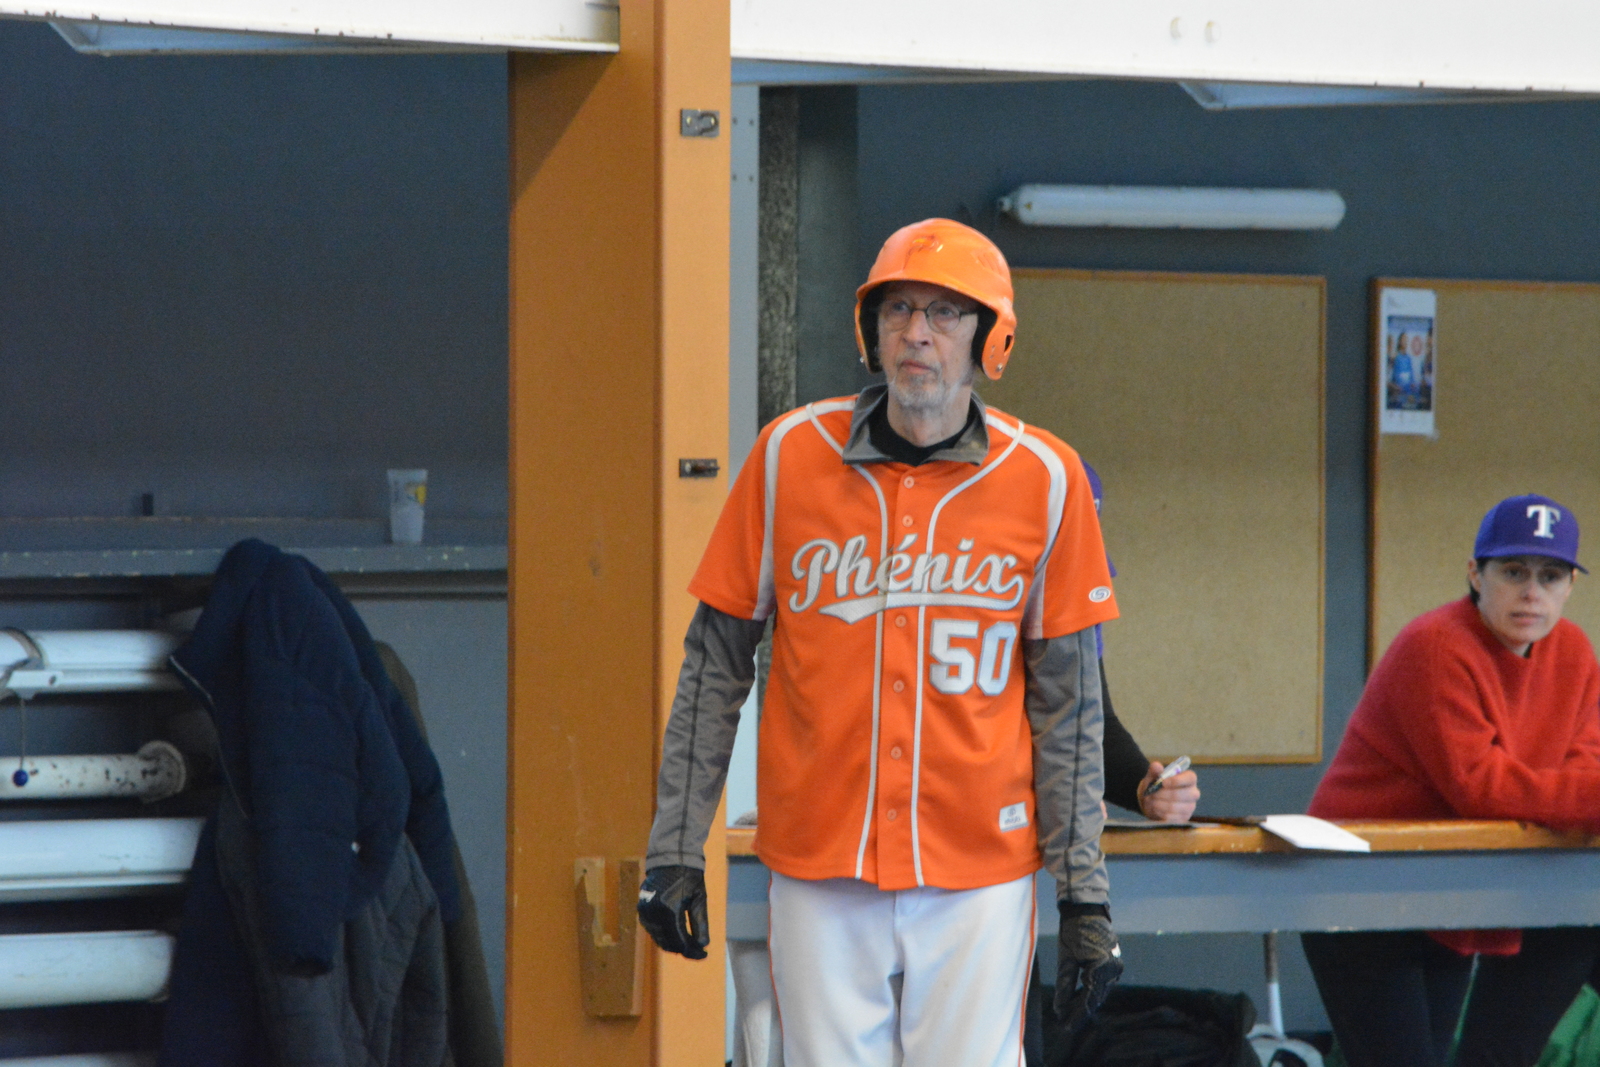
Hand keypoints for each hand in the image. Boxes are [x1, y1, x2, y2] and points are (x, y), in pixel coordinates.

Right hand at [636, 864, 709, 958]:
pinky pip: (653, 930)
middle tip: (699, 950)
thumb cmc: (688, 875)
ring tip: (690, 942)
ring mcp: (645, 912)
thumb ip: (700, 923)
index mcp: (669, 909)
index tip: (704, 955)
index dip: (693, 951)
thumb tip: (702, 946)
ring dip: (674, 943)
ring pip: (659, 939)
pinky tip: (677, 934)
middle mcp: (654, 913)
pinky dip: (665, 935)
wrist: (670, 857)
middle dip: (684, 949)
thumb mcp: (699, 898)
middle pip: (669, 943)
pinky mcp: (642, 910)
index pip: (680, 940)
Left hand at [1055, 910, 1122, 1034]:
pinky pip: (1101, 982)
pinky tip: (1080, 998)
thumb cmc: (1073, 930)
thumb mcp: (1066, 958)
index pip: (1089, 999)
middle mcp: (1113, 969)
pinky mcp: (1112, 962)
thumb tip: (1059, 1009)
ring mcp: (1115, 966)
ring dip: (1086, 1001)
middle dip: (1081, 1010)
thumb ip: (1064, 985)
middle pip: (1096, 997)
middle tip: (1065, 1023)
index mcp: (1102, 967)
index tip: (1066, 1026)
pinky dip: (1091, 990)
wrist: (1085, 908)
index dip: (1077, 1014)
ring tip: (1071, 1013)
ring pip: (1099, 991)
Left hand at [1137, 760, 1199, 822]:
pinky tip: (1155, 809)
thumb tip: (1156, 766)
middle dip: (1163, 794)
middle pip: (1182, 794)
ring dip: (1159, 804)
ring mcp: (1190, 807)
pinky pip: (1172, 818)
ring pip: (1175, 807)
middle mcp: (1193, 793)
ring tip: (1150, 801)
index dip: (1177, 780)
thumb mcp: (1153, 776)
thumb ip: (1154, 770)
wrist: (1152, 801)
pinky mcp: (1183, 819)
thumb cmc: (1156, 786)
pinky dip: (1160, 813)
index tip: (1163, 782)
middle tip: (1151, 794)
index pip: (1190, 778)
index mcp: (1189, 779)